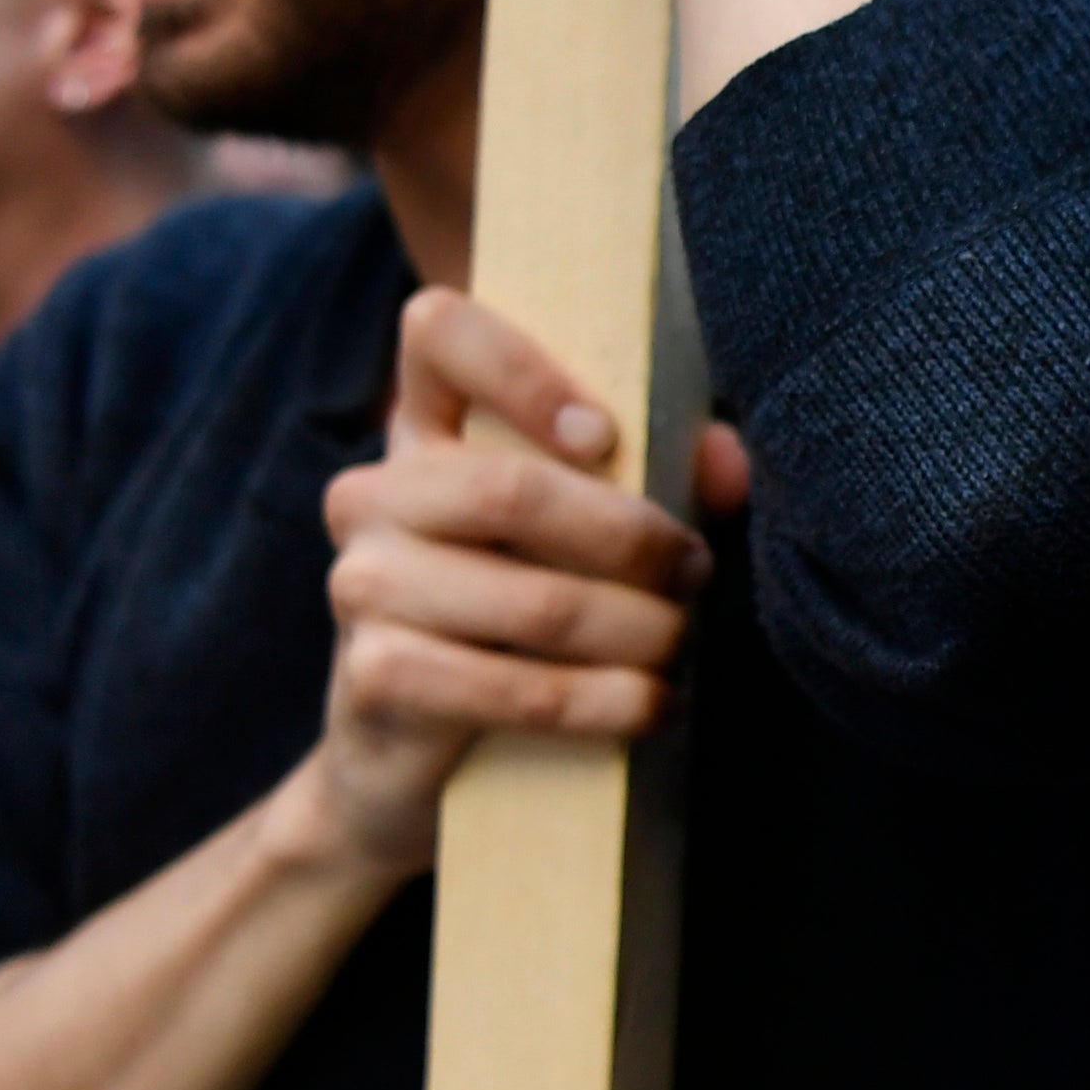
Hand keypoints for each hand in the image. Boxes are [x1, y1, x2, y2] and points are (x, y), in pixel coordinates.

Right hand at [296, 288, 747, 881]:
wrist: (408, 758)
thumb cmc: (517, 622)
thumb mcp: (581, 537)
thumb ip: (658, 477)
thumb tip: (727, 459)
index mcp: (421, 429)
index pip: (438, 331)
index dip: (524, 369)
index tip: (604, 436)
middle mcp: (372, 495)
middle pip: (512, 488)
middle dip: (633, 540)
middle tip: (695, 574)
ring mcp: (362, 585)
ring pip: (535, 602)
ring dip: (639, 632)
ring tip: (681, 648)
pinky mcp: (376, 677)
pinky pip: (516, 690)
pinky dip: (608, 703)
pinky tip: (651, 706)